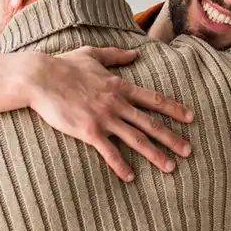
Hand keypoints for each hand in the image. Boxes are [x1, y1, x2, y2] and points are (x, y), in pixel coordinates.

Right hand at [22, 47, 193, 180]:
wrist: (40, 77)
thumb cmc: (63, 65)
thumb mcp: (92, 54)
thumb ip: (116, 55)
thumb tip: (135, 53)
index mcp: (119, 86)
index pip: (153, 99)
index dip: (174, 108)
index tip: (190, 117)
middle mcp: (117, 103)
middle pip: (151, 123)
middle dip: (172, 137)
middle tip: (189, 150)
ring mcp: (104, 117)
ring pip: (136, 139)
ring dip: (155, 154)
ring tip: (171, 167)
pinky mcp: (88, 131)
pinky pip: (109, 152)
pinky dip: (121, 165)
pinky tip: (131, 177)